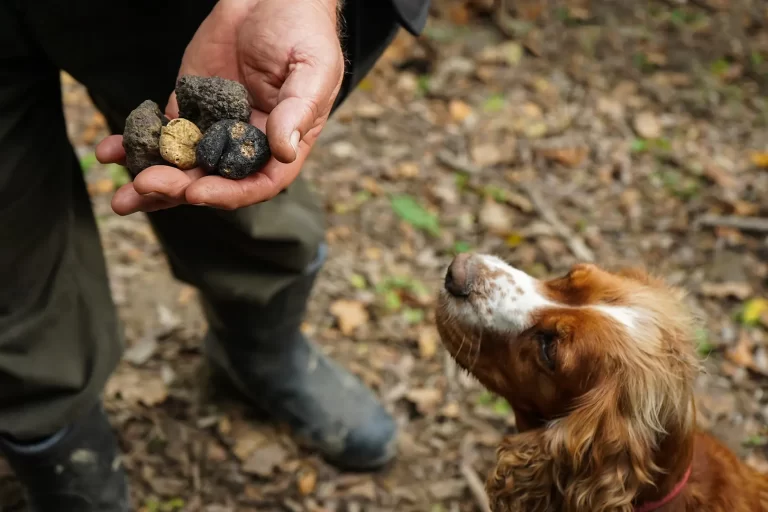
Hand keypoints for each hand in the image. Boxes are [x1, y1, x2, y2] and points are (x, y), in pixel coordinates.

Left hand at [96, 0, 342, 214]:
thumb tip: (284, 152)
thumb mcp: (312, 71)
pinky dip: (136, 143)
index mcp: (279, 144)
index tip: (196, 192)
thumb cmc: (304, 33)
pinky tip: (112, 151)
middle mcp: (245, 143)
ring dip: (151, 180)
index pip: (255, 183)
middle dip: (177, 187)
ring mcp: (213, 127)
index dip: (226, 193)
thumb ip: (298, 110)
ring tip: (121, 195)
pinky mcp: (188, 105)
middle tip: (145, 186)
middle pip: (210, 178)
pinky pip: (161, 131)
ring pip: (181, 164)